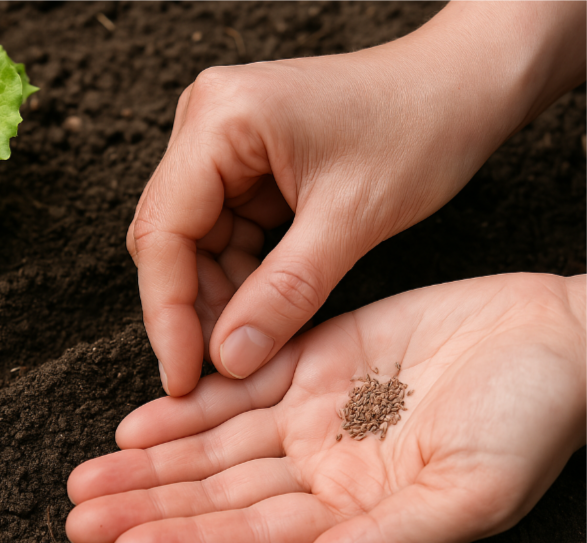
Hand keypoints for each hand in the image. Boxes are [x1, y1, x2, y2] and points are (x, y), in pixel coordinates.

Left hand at [66, 274, 586, 542]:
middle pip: (213, 494)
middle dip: (145, 505)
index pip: (248, 536)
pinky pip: (237, 387)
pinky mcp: (312, 360)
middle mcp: (318, 470)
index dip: (185, 542)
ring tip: (87, 475)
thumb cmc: (531, 422)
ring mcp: (311, 415)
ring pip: (211, 445)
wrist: (556, 337)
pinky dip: (187, 404)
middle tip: (76, 513)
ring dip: (150, 461)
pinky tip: (138, 422)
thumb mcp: (471, 494)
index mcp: (350, 511)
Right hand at [131, 0, 586, 395]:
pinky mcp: (240, 162)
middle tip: (214, 375)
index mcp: (220, 118)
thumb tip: (226, 361)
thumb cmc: (420, 127)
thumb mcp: (352, 219)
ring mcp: (219, 142)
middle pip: (170, 238)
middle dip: (192, 310)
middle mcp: (204, 122)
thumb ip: (284, 293)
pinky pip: (222, 234)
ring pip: (193, 243)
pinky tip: (263, 314)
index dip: (167, 312)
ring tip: (247, 349)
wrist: (460, 84)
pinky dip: (240, 278)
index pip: (163, 231)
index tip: (182, 377)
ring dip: (218, 299)